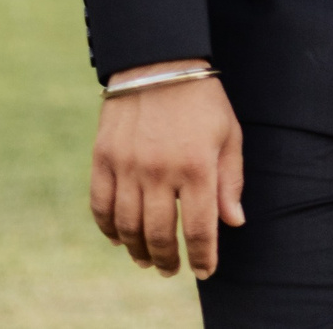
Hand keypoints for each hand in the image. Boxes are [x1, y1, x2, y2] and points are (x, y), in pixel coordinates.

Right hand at [90, 61, 245, 276]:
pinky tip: (119, 238)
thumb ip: (230, 181)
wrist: (158, 62)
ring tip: (146, 259)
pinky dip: (108, 227)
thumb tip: (232, 223)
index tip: (203, 271)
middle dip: (167, 259)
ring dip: (137, 250)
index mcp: (197, 167)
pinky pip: (100, 205)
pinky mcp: (103, 158)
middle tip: (171, 269)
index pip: (199, 229)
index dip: (202, 257)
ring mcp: (128, 166)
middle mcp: (160, 172)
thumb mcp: (228, 135)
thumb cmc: (201, 100)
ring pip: (128, 226)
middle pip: (159, 234)